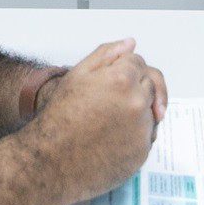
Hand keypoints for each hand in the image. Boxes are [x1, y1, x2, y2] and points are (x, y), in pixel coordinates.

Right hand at [32, 38, 162, 199]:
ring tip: (108, 120)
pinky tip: (112, 136)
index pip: (138, 62)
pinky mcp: (142, 151)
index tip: (113, 78)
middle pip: (149, 85)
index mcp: (122, 80)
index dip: (124, 69)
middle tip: (108, 100)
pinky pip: (147, 135)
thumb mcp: (78, 74)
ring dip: (137, 111)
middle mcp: (137, 103)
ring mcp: (141, 129)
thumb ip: (107, 54)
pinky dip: (135, 134)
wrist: (52, 159)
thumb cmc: (60, 117)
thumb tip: (130, 45)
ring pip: (150, 111)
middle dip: (133, 88)